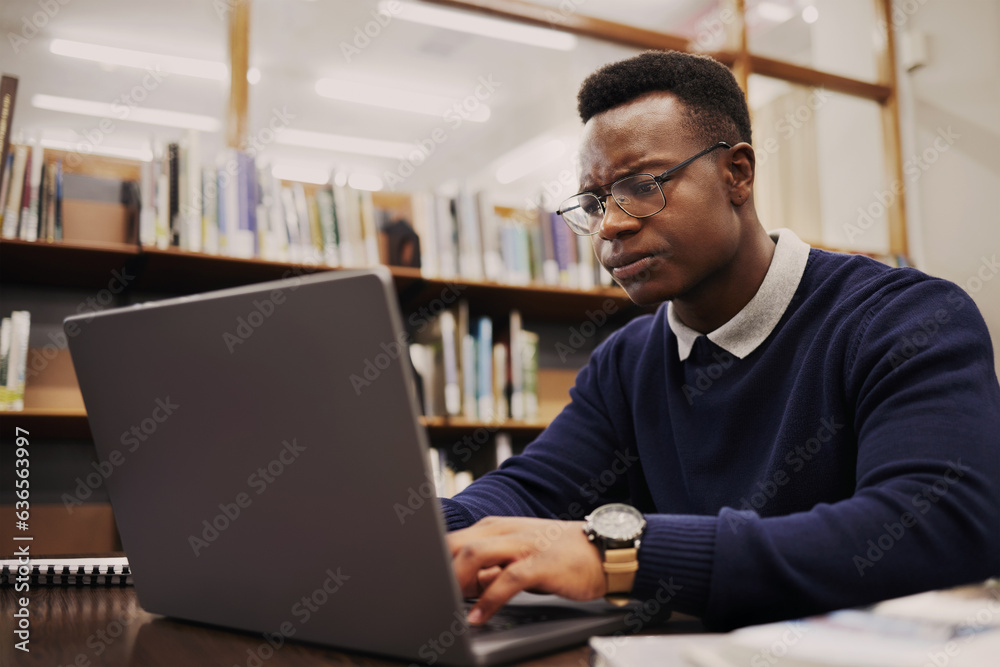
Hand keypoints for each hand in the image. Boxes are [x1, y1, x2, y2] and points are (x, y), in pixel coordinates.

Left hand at [447, 516, 605, 625]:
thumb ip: (490, 568)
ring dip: (457, 580)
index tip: (427, 585)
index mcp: (496, 528)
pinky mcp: (541, 563)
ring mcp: (523, 545)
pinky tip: (479, 616)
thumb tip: (464, 584)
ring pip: (476, 553)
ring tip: (448, 603)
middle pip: (457, 543)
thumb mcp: (517, 558)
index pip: (453, 539)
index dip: (434, 561)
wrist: (603, 551)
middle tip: (432, 596)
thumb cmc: (559, 555)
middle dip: (438, 568)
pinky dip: (488, 599)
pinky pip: (507, 579)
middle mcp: (505, 531)